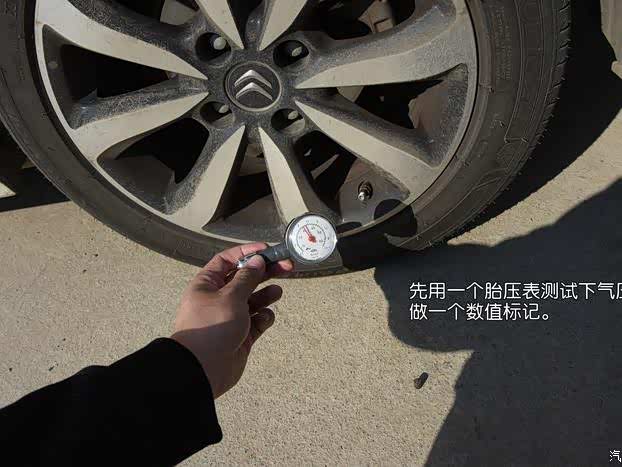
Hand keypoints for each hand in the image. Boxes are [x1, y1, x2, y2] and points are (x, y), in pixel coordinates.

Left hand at [172, 244, 292, 398]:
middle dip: (264, 272)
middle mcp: (218, 298)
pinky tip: (264, 320)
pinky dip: (263, 318)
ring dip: (266, 295)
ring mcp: (231, 317)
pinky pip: (257, 321)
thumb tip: (257, 260)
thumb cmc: (212, 325)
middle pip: (245, 278)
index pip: (227, 260)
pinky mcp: (242, 335)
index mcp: (208, 284)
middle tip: (286, 266)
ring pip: (253, 300)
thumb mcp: (230, 296)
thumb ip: (247, 278)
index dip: (246, 252)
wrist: (203, 369)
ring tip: (277, 293)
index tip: (267, 249)